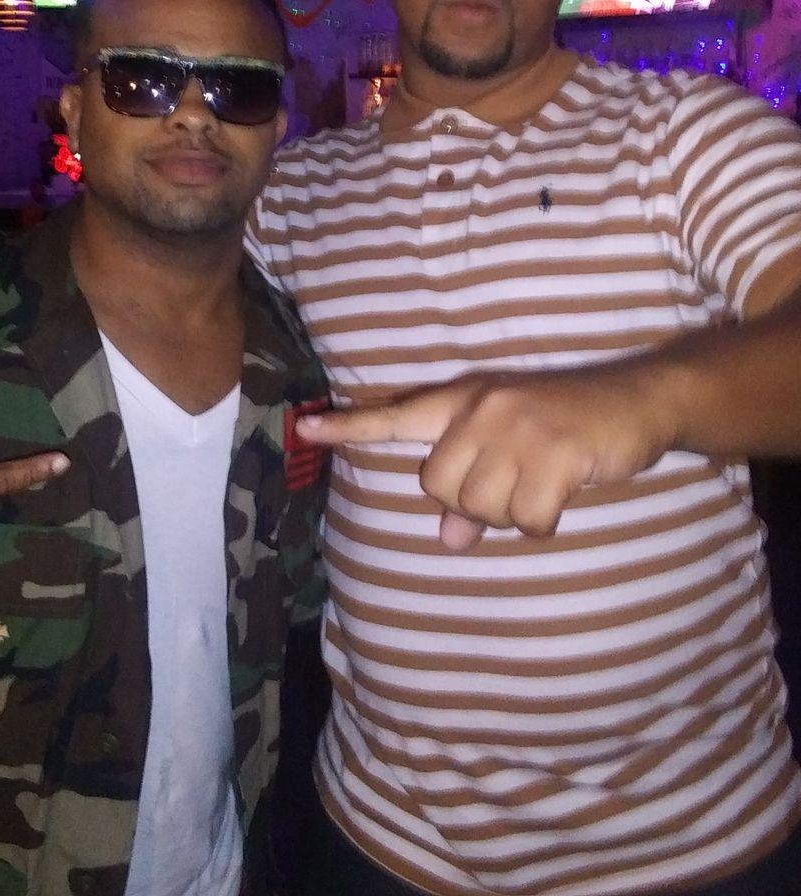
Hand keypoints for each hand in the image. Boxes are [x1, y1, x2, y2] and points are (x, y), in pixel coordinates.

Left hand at [297, 369, 671, 548]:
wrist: (636, 401)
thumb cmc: (565, 427)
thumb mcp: (512, 449)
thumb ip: (473, 493)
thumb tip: (449, 541)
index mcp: (465, 402)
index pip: (397, 416)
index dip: (350, 428)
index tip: (305, 428)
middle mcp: (483, 410)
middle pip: (441, 488)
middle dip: (475, 504)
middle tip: (515, 484)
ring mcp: (518, 428)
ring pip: (483, 509)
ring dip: (514, 512)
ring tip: (543, 482)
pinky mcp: (555, 452)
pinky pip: (528, 521)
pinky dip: (545, 522)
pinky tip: (565, 492)